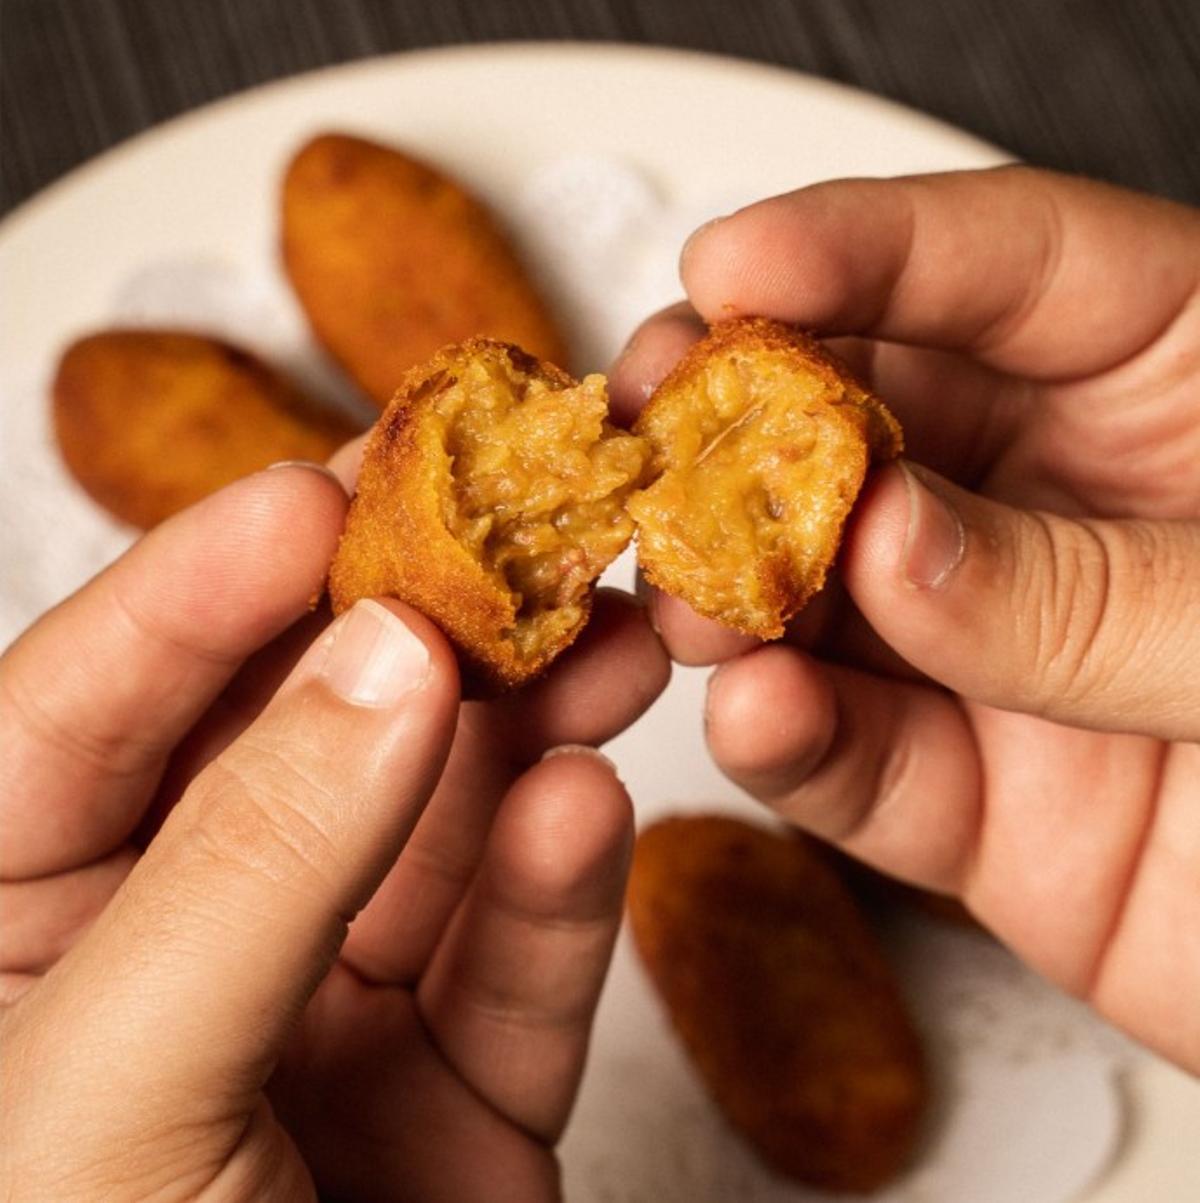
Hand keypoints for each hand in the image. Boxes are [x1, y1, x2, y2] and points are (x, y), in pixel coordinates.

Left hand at [0, 463, 668, 1200]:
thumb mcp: (117, 1089)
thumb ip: (256, 859)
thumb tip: (391, 656)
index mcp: (15, 928)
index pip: (87, 710)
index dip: (202, 586)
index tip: (323, 491)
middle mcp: (179, 946)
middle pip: (298, 743)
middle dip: (408, 630)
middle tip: (507, 520)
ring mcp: (329, 1014)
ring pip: (435, 835)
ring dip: (524, 730)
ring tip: (607, 636)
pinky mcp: (460, 1086)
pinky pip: (515, 965)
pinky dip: (560, 883)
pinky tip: (587, 802)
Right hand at [612, 166, 1199, 1072]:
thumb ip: (1091, 589)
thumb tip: (886, 542)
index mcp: (1182, 391)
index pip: (1006, 271)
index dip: (858, 250)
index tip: (730, 260)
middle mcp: (1068, 512)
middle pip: (868, 419)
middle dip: (740, 418)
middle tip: (655, 425)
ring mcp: (1001, 657)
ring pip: (823, 594)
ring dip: (736, 589)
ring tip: (696, 603)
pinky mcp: (970, 796)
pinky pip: (854, 758)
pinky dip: (790, 739)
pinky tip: (757, 714)